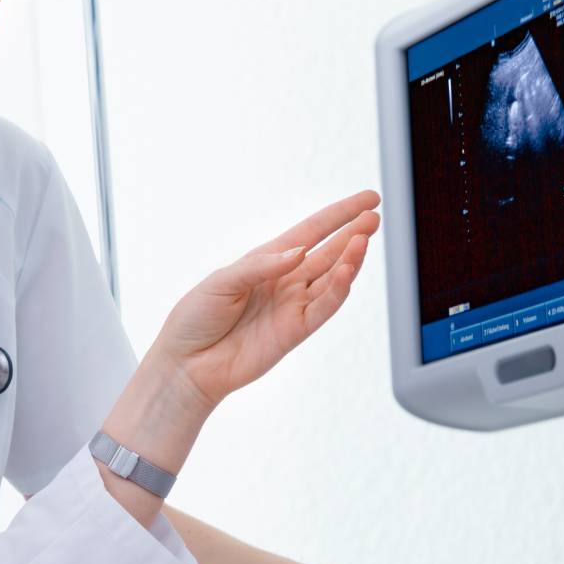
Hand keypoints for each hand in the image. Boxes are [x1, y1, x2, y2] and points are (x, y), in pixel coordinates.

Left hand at [151, 191, 379, 408]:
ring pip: (332, 278)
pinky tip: (349, 270)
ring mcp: (293, 305)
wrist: (187, 363)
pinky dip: (339, 289)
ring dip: (350, 258)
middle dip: (353, 233)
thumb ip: (262, 266)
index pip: (312, 231)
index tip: (368, 199)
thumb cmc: (197, 318)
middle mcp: (285, 280)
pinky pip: (324, 307)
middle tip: (375, 217)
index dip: (340, 215)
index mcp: (267, 260)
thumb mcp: (222, 281)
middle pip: (329, 252)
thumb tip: (300, 252)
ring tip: (365, 237)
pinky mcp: (295, 331)